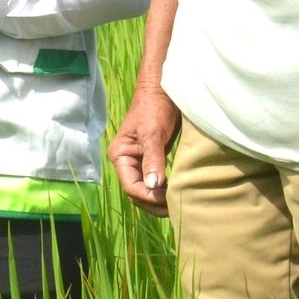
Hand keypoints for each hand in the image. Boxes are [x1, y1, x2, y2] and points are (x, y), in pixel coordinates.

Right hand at [110, 87, 180, 216]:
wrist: (163, 90)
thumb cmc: (154, 107)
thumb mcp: (153, 133)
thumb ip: (152, 159)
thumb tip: (154, 186)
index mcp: (120, 155)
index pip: (130, 186)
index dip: (148, 196)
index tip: (167, 199)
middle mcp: (127, 161)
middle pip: (136, 192)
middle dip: (153, 203)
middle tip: (176, 208)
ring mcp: (139, 161)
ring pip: (146, 190)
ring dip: (159, 200)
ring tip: (177, 204)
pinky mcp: (152, 159)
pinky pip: (155, 181)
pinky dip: (164, 191)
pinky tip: (177, 193)